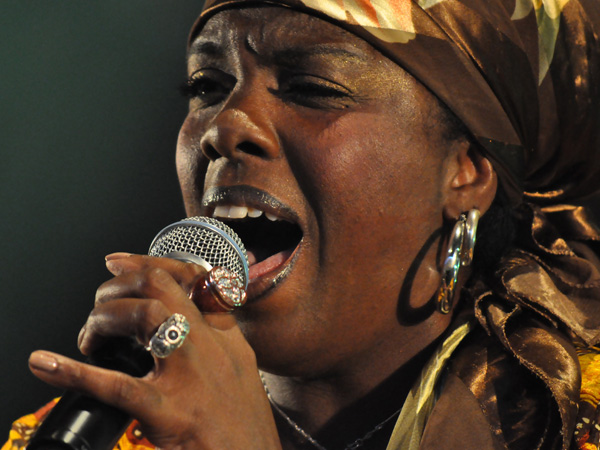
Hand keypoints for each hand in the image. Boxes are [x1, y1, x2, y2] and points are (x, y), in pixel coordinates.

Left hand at [29, 254, 280, 449]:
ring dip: (103, 319)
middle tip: (99, 307)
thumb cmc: (245, 424)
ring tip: (89, 340)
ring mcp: (191, 375)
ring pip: (145, 317)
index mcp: (224, 336)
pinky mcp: (172, 413)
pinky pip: (120, 386)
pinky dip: (77, 373)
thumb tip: (185, 319)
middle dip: (118, 287)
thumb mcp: (240, 368)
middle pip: (161, 287)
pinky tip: (50, 364)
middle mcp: (210, 345)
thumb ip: (217, 336)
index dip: (148, 264)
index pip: (190, 280)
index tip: (117, 262)